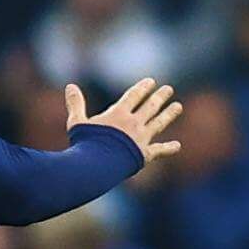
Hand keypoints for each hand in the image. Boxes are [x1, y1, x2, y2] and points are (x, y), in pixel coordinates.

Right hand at [67, 78, 181, 163]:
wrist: (96, 167)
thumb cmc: (85, 144)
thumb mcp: (77, 122)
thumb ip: (76, 104)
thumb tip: (70, 86)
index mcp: (118, 114)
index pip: (134, 96)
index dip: (143, 88)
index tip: (151, 81)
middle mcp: (133, 124)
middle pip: (150, 106)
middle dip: (160, 97)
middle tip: (168, 89)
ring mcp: (141, 139)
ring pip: (159, 123)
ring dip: (169, 114)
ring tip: (178, 106)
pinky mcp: (144, 155)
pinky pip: (159, 150)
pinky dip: (168, 148)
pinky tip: (177, 145)